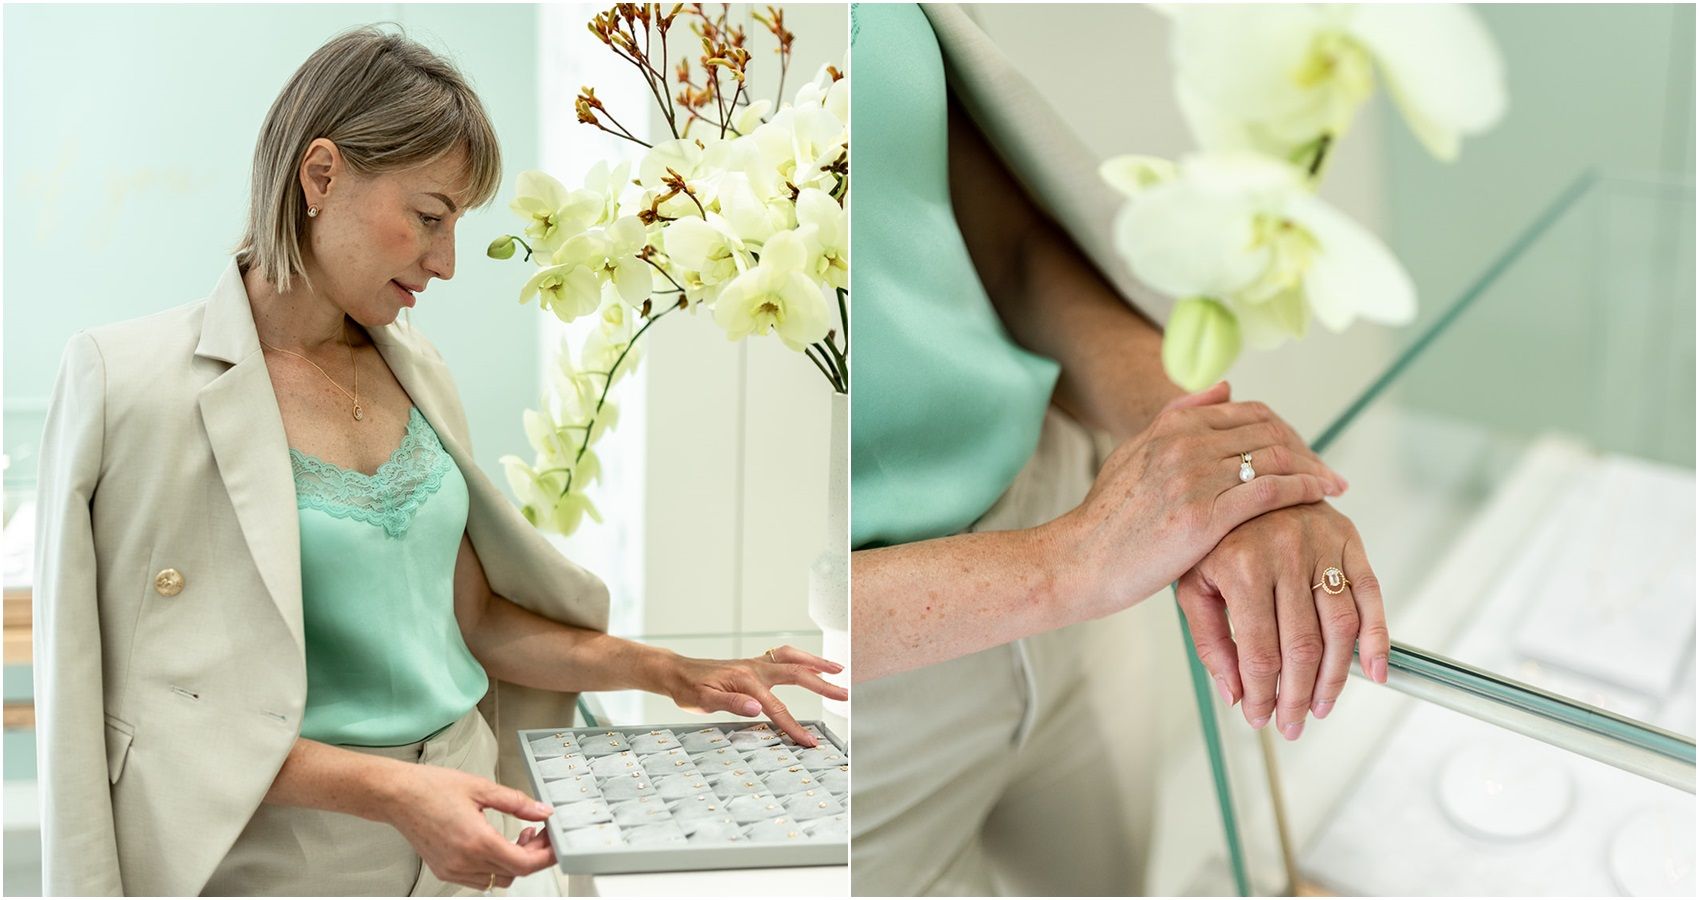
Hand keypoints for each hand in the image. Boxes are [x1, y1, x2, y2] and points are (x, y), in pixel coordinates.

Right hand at [377, 760, 556, 889]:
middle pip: (514, 873)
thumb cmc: (431, 788)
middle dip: (533, 855)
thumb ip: (517, 802)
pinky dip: (494, 865)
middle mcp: (463, 862)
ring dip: (514, 862)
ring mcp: (453, 869)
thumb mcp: (482, 788)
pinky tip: (497, 843)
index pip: (524, 864)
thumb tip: (542, 811)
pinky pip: (478, 878)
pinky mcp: (444, 870)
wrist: (397, 795)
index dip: (546, 856)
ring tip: (519, 836)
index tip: (554, 844)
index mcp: (476, 841)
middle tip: (541, 833)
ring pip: (497, 880)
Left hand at [659, 645, 847, 746]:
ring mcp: (756, 663)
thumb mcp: (704, 700)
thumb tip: (757, 707)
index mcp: (746, 681)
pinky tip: (810, 665)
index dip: (795, 727)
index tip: (811, 743)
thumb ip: (732, 703)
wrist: (676, 672)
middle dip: (823, 686)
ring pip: (793, 659)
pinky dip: (801, 658)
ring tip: (838, 669)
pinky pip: (784, 657)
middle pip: (797, 675)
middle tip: (845, 695)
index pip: (777, 708)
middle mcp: (755, 668)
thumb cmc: (688, 689)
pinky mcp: (754, 664)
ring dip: (817, 663)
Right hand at [1049, 380, 1348, 619]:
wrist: (1079, 559)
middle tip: (1327, 471)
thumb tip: (1224, 387)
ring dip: (1313, 469)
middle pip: (1270, 431)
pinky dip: (1303, 489)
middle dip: (1307, 449)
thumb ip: (1176, 416)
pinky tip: (1320, 497)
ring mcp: (1195, 477)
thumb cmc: (1106, 518)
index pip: (1250, 412)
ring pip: (1275, 457)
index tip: (1305, 451)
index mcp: (1172, 425)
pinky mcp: (1204, 515)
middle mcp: (1185, 442)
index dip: (1286, 429)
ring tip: (1333, 486)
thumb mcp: (1134, 452)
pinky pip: (1269, 490)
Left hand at [1177, 501, 1389, 740]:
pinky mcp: (1349, 540)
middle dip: (1298, 696)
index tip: (1260, 718)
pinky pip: (1371, 595)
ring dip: (1335, 678)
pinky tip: (1373, 672)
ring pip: (1340, 628)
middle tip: (1293, 724)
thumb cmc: (1216, 538)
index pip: (1259, 651)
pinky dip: (1378, 638)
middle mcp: (1284, 554)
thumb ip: (1211, 640)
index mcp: (1241, 567)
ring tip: (1322, 706)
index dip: (1262, 693)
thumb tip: (1234, 695)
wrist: (1244, 478)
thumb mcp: (1193, 583)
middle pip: (1302, 646)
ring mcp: (1321, 545)